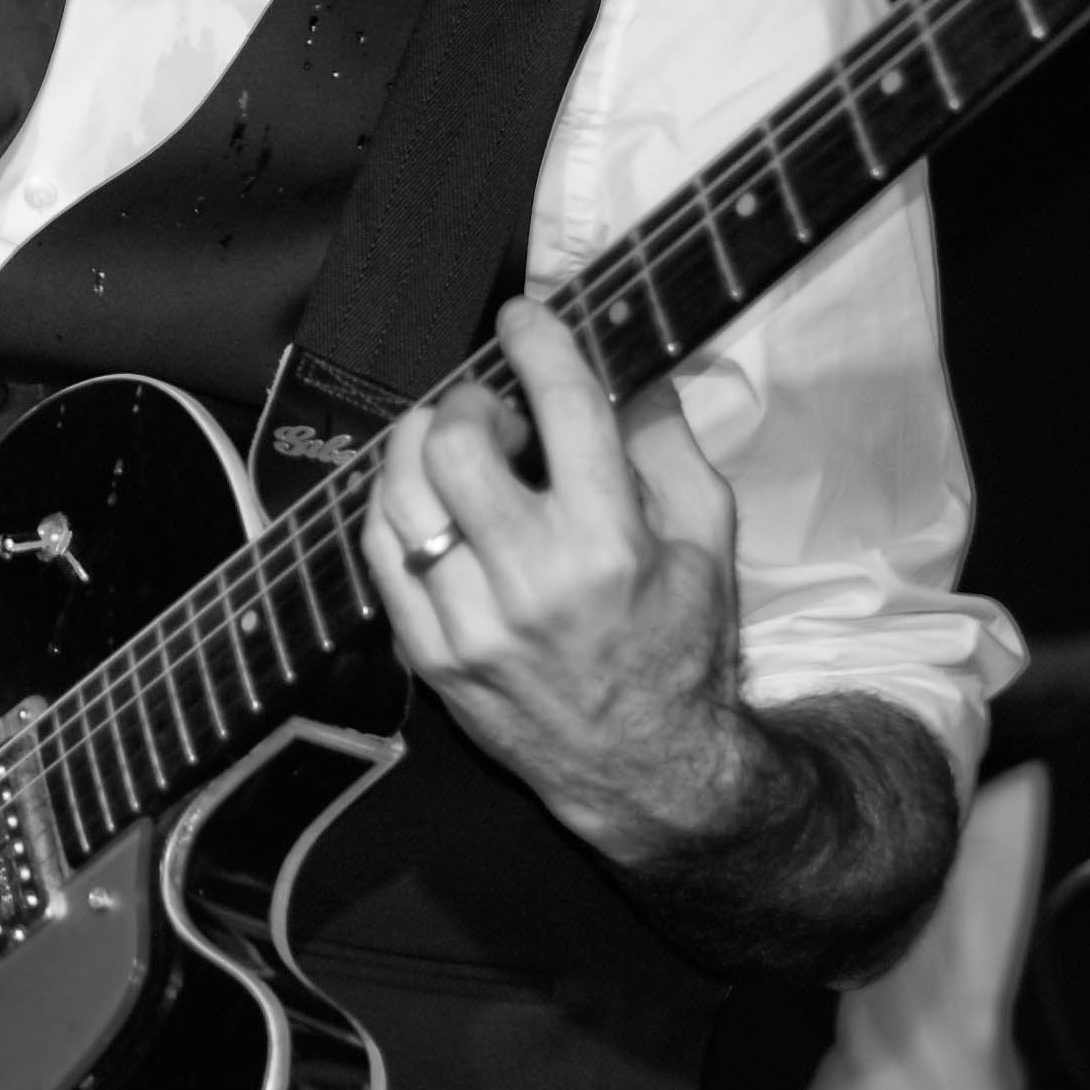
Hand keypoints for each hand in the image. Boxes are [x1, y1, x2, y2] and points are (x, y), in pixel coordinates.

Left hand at [362, 296, 764, 864]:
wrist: (647, 773)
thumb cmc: (682, 651)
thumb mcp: (708, 545)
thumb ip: (670, 449)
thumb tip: (632, 371)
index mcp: (608, 546)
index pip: (561, 407)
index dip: (537, 341)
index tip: (524, 317)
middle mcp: (530, 583)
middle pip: (456, 443)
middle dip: (472, 403)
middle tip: (498, 412)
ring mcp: (469, 624)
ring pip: (399, 493)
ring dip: (423, 447)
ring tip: (459, 452)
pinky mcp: (431, 657)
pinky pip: (380, 554)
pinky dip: (396, 508)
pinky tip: (429, 504)